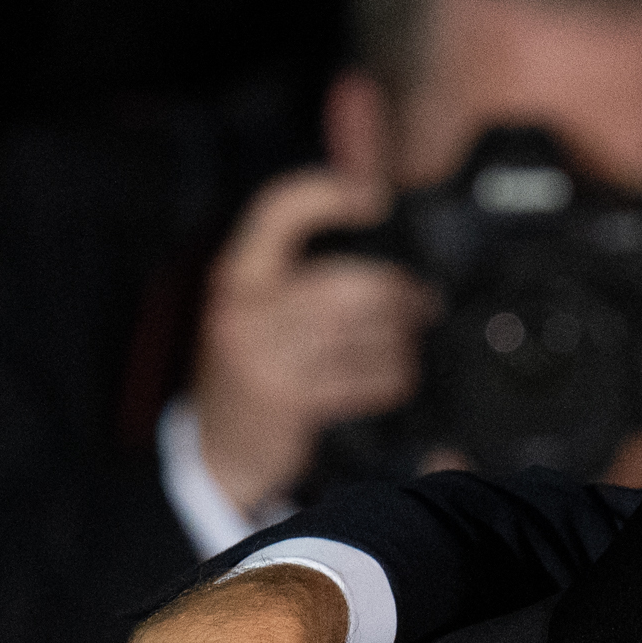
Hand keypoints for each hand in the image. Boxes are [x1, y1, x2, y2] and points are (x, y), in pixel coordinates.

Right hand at [195, 168, 437, 517]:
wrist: (217, 448)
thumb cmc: (249, 371)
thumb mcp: (250, 316)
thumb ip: (293, 284)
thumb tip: (380, 271)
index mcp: (236, 276)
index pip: (278, 211)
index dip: (326, 193)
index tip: (374, 197)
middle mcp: (244, 309)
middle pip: (344, 282)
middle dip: (396, 291)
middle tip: (424, 300)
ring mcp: (263, 356)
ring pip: (360, 331)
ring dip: (401, 336)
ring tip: (413, 338)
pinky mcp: (289, 400)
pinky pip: (362, 378)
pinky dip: (392, 375)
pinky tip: (400, 374)